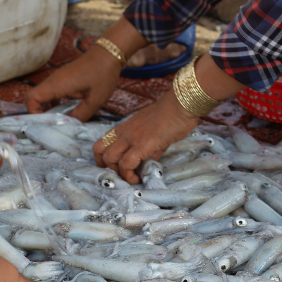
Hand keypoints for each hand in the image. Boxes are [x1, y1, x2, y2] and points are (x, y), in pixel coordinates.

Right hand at [26, 17, 149, 120]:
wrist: (108, 54)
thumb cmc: (103, 75)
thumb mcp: (95, 100)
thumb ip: (81, 115)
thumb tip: (69, 125)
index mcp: (58, 85)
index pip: (32, 98)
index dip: (34, 112)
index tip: (46, 122)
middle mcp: (53, 80)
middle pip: (33, 96)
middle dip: (38, 111)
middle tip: (51, 123)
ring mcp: (57, 77)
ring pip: (41, 93)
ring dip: (45, 107)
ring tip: (58, 119)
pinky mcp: (63, 77)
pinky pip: (50, 90)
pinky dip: (52, 101)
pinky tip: (64, 109)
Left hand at [92, 54, 245, 182]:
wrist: (182, 103)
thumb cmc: (173, 113)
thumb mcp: (155, 128)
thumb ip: (151, 145)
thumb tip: (151, 159)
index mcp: (126, 127)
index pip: (102, 142)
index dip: (103, 158)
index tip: (115, 168)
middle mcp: (125, 132)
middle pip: (100, 151)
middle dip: (108, 167)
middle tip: (122, 175)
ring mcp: (132, 137)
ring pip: (109, 159)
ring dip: (118, 173)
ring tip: (131, 178)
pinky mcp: (142, 144)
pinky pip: (126, 163)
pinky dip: (129, 175)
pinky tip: (139, 178)